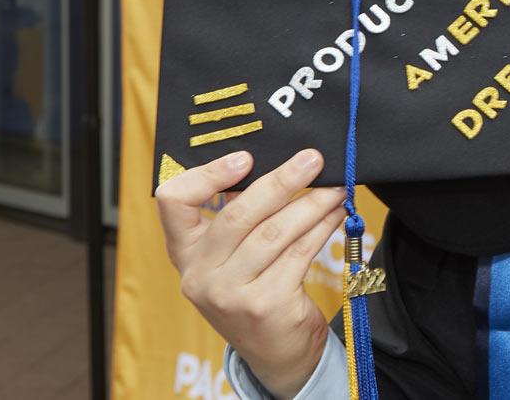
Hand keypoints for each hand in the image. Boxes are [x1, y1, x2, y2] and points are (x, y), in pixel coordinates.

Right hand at [155, 149, 345, 398]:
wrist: (276, 352)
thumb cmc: (256, 291)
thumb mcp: (232, 259)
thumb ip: (242, 219)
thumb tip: (282, 163)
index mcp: (186, 254)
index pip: (173, 202)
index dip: (206, 174)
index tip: (245, 157)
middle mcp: (200, 275)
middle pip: (238, 215)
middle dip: (281, 181)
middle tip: (313, 159)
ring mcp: (230, 294)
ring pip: (275, 233)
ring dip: (312, 203)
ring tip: (336, 187)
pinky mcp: (265, 305)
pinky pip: (299, 253)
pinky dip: (321, 228)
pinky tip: (336, 213)